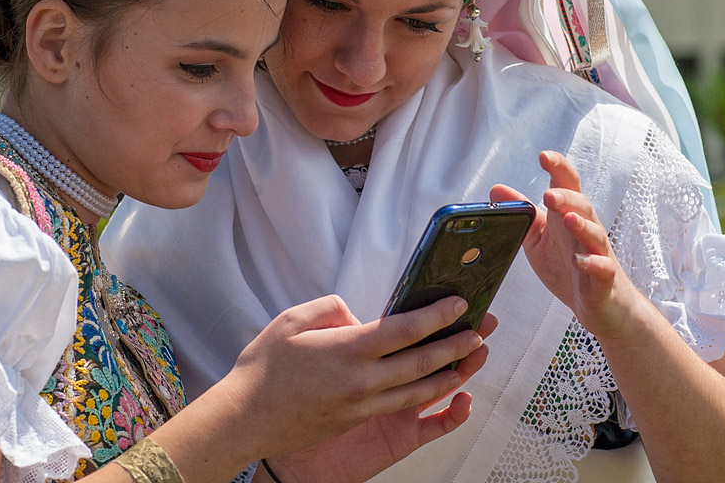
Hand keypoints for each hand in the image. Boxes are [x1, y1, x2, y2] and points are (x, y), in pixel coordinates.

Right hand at [206, 294, 485, 463]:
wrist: (244, 419)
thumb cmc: (263, 367)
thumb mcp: (292, 321)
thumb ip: (330, 309)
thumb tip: (356, 314)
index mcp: (347, 350)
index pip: (404, 329)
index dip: (436, 316)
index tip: (458, 303)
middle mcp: (361, 381)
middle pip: (421, 362)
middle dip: (455, 345)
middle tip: (480, 331)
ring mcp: (360, 406)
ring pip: (418, 390)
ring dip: (449, 374)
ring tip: (470, 360)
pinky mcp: (355, 421)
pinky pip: (400, 408)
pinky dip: (425, 395)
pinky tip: (437, 387)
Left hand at [490, 151, 644, 340]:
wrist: (600, 306)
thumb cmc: (569, 266)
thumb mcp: (538, 238)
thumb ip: (522, 214)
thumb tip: (496, 189)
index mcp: (568, 217)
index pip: (566, 186)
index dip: (558, 168)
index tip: (544, 156)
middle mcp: (585, 231)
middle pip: (582, 206)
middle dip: (566, 197)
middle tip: (548, 194)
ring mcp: (598, 255)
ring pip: (596, 234)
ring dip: (582, 225)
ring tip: (568, 219)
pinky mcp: (605, 280)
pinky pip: (602, 269)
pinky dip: (593, 264)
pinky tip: (581, 261)